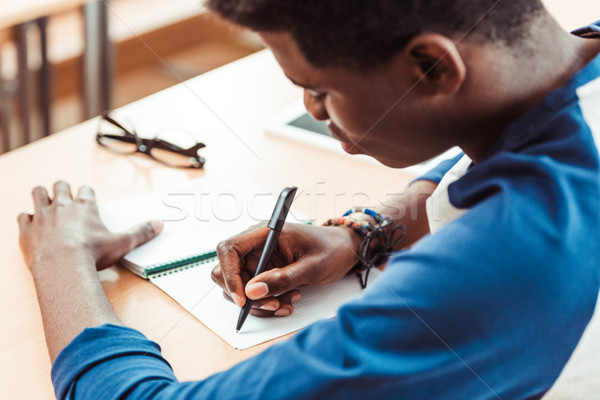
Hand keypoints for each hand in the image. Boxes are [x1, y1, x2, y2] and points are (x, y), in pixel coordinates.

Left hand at [18, 181, 162, 271]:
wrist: (62, 265)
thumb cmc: (92, 253)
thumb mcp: (122, 243)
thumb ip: (141, 232)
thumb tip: (159, 224)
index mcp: (85, 206)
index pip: (85, 190)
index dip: (87, 194)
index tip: (88, 199)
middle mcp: (62, 206)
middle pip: (60, 186)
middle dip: (62, 189)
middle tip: (65, 198)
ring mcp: (42, 216)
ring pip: (37, 193)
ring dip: (41, 196)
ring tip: (45, 203)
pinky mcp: (27, 230)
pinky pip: (22, 217)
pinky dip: (26, 219)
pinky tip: (31, 225)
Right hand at [211, 222, 361, 316]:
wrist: (345, 251)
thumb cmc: (332, 249)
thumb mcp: (312, 266)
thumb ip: (282, 279)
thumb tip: (252, 291)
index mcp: (264, 233)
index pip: (228, 249)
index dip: (228, 274)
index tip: (243, 298)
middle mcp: (256, 246)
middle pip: (227, 272)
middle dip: (245, 295)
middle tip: (272, 305)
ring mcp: (259, 261)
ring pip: (241, 288)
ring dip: (260, 302)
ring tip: (288, 303)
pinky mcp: (265, 274)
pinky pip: (255, 294)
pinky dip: (268, 304)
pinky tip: (289, 302)